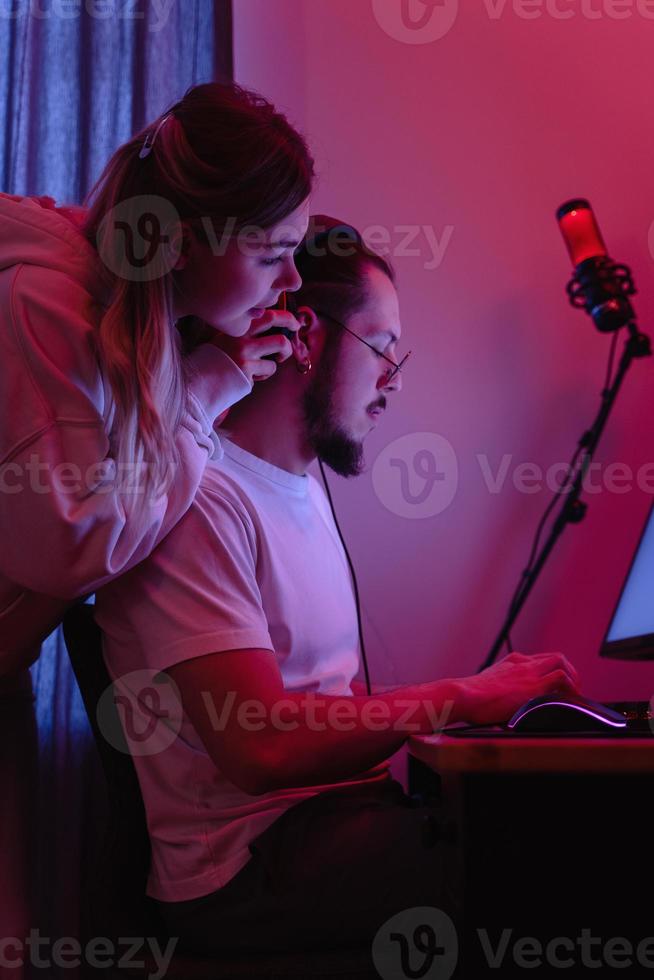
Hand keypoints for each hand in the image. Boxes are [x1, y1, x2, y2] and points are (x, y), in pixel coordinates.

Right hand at [207, 310, 300, 384]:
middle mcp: (241, 335)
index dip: (284, 316)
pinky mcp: (247, 369)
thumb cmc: (214, 362)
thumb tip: (276, 332)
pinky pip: (270, 368)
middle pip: (275, 320)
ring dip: (281, 356)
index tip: (293, 322)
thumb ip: (247, 335)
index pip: (265, 313)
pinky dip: (265, 374)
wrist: (198, 382)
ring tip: (271, 362)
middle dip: (291, 324)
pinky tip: (252, 377)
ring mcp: (245, 351)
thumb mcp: (226, 340)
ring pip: (281, 345)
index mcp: (236, 327)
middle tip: (295, 331)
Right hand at [456, 652, 581, 725]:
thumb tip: (499, 714)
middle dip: (567, 671)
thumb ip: (496, 693)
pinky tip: (570, 699)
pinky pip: (561, 677)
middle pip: (554, 657)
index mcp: (510, 663)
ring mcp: (528, 671)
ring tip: (575, 693)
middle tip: (571, 688)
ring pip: (560, 661)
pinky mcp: (534, 684)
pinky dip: (570, 686)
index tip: (556, 686)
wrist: (464, 696)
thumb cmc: (468, 699)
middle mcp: (521, 662)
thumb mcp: (484, 689)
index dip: (551, 672)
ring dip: (572, 677)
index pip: (538, 661)